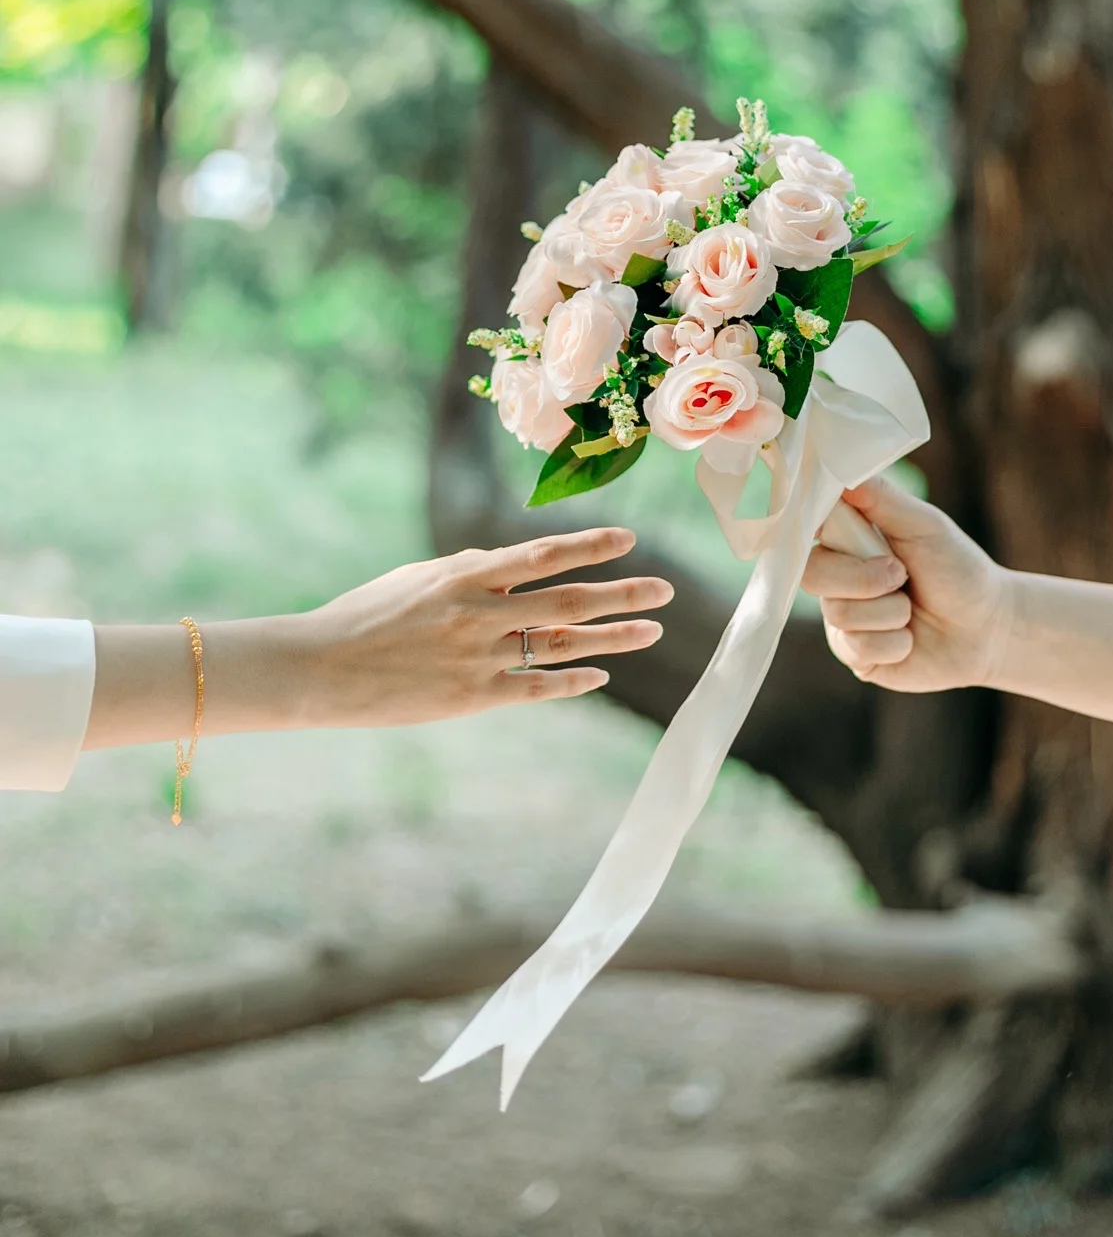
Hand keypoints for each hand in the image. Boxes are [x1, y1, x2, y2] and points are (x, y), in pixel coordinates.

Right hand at [297, 527, 672, 726]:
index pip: (542, 554)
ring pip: (561, 645)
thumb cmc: (366, 615)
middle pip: (568, 601)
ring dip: (612, 638)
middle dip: (622, 594)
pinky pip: (535, 688)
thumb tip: (514, 561)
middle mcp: (479, 613)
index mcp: (464, 574)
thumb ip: (470, 568)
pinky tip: (600, 675)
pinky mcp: (472, 698)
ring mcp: (478, 657)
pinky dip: (572, 681)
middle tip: (667, 590)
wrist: (320, 668)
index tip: (628, 539)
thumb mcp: (417, 577)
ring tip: (652, 631)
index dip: (589, 545)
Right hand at [802, 475, 1010, 692]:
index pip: (806, 529)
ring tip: (912, 608)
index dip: (813, 531)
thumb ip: (883, 499)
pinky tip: (911, 638)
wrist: (988, 628)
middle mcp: (837, 578)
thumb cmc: (958, 568)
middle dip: (865, 578)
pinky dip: (896, 643)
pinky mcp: (855, 656)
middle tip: (901, 574)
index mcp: (848, 539)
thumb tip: (841, 472)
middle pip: (812, 575)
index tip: (837, 531)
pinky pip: (857, 648)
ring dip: (891, 611)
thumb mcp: (925, 526)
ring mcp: (843, 619)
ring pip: (840, 614)